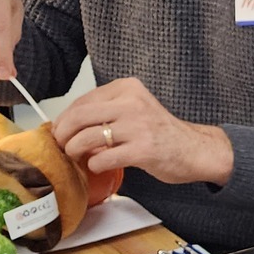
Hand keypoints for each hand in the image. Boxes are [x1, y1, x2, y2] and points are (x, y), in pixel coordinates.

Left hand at [53, 77, 233, 185]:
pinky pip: (103, 158)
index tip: (59, 129)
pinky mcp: (142, 150)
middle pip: (80, 116)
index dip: (65, 117)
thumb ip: (107, 111)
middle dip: (63, 133)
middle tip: (61, 145)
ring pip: (87, 137)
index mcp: (128, 88)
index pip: (83, 100)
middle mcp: (132, 103)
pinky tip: (98, 165)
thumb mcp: (134, 109)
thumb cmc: (160, 132)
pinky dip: (94, 164)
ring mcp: (138, 126)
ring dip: (74, 150)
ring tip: (76, 156)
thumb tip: (68, 124)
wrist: (193, 150)